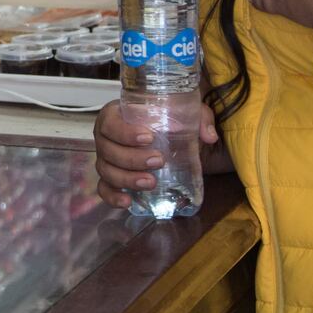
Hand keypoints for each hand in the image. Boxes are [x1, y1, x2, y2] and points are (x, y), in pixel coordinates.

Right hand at [95, 99, 218, 209]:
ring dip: (127, 179)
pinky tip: (127, 202)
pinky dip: (112, 197)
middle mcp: (105, 137)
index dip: (125, 132)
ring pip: (106, 171)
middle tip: (158, 161)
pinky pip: (104, 189)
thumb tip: (209, 136)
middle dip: (132, 158)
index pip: (110, 122)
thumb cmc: (166, 119)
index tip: (149, 137)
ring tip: (151, 182)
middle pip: (108, 150)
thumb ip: (200, 118)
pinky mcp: (110, 178)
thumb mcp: (186, 111)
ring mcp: (106, 159)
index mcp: (115, 115)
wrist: (163, 133)